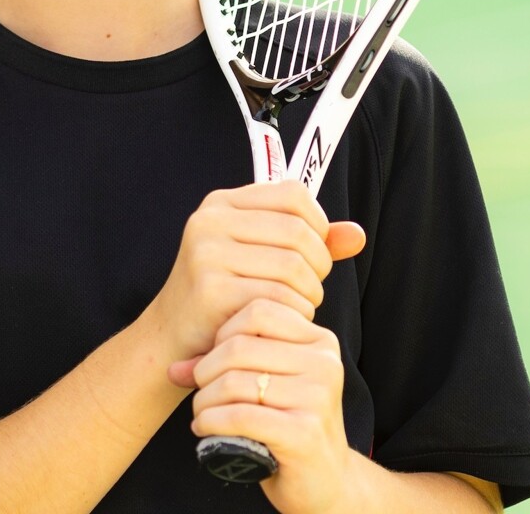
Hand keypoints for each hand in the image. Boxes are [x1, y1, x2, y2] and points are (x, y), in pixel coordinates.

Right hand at [143, 181, 364, 363]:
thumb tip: (357, 235)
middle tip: (310, 288)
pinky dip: (294, 314)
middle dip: (318, 265)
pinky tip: (283, 321)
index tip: (313, 252)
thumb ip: (308, 241)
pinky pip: (279, 298)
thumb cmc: (224, 293)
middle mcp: (210, 221)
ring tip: (297, 306)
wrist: (172, 335)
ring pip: (293, 267)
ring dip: (309, 294)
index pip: (294, 194)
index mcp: (222, 203)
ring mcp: (207, 254)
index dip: (317, 223)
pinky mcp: (211, 290)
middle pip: (298, 232)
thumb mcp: (260, 255)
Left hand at [183, 300, 357, 513]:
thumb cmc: (288, 426)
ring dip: (205, 400)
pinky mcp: (305, 432)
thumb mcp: (263, 385)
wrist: (325, 482)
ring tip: (203, 412)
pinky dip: (211, 422)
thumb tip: (173, 368)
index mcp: (319, 342)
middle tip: (201, 391)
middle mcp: (324, 364)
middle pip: (240, 345)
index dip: (223, 333)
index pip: (257, 311)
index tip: (214, 361)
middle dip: (206, 370)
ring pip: (234, 382)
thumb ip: (224, 366)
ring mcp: (318, 397)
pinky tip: (205, 429)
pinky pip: (240, 415)